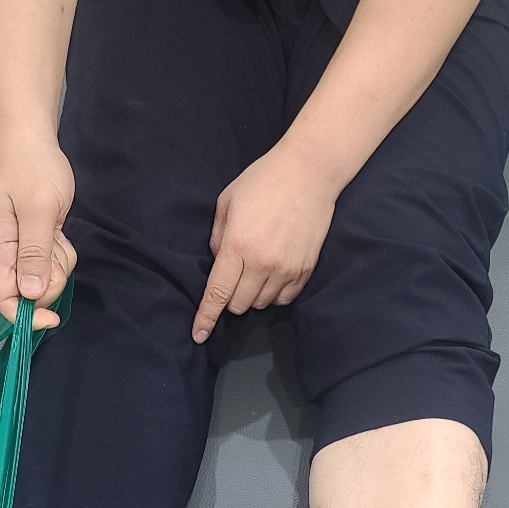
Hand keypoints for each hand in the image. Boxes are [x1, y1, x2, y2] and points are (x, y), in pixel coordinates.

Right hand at [0, 132, 78, 328]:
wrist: (32, 142)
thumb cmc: (32, 169)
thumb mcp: (37, 210)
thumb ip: (34, 254)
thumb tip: (31, 294)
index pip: (3, 299)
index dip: (26, 317)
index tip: (53, 318)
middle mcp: (3, 255)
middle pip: (28, 295)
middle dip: (50, 281)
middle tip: (55, 248)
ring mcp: (18, 250)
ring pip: (44, 281)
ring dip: (58, 264)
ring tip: (55, 232)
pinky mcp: (34, 245)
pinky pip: (52, 265)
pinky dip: (60, 254)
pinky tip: (57, 231)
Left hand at [191, 140, 339, 342]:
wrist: (310, 172)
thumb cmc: (263, 181)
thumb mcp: (227, 202)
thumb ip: (218, 238)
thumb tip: (218, 265)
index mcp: (238, 246)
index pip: (217, 293)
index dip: (206, 318)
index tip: (198, 335)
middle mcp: (262, 263)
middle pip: (239, 305)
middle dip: (230, 298)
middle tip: (234, 276)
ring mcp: (286, 269)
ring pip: (261, 304)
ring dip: (252, 295)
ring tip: (256, 269)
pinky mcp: (305, 270)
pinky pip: (284, 299)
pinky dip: (274, 294)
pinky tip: (273, 274)